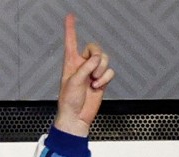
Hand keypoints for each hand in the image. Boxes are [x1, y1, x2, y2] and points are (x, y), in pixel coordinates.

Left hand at [54, 14, 112, 136]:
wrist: (77, 117)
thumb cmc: (69, 102)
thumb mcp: (73, 81)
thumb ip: (85, 67)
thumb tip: (96, 60)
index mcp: (71, 63)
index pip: (71, 42)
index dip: (70, 29)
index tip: (70, 17)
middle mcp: (82, 65)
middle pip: (95, 48)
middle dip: (97, 58)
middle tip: (92, 70)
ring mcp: (92, 72)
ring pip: (104, 59)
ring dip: (101, 69)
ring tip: (93, 81)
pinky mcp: (101, 80)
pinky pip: (110, 71)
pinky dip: (105, 78)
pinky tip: (97, 86)